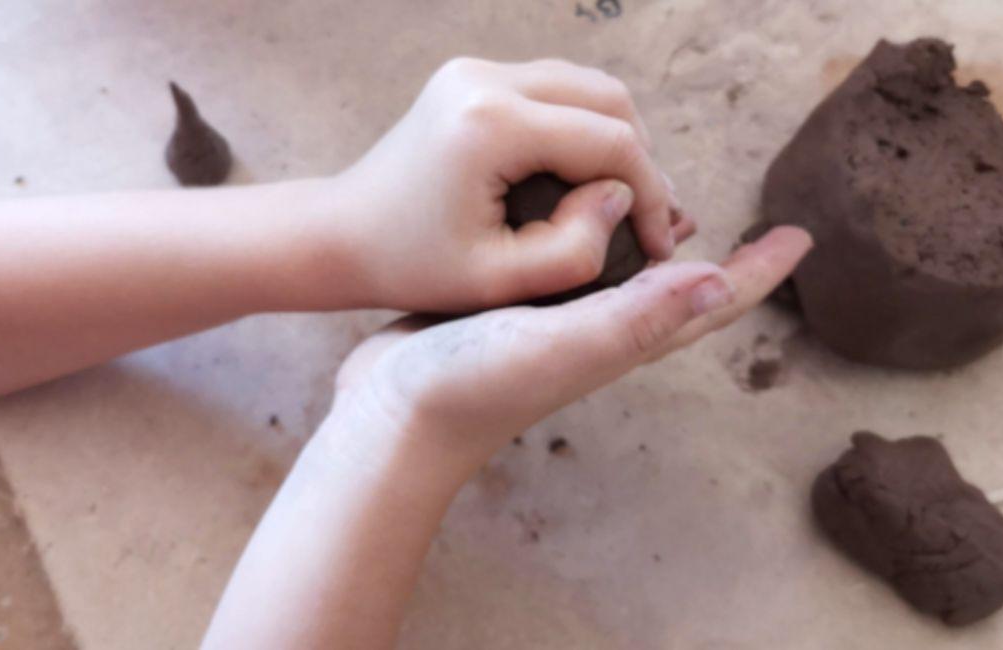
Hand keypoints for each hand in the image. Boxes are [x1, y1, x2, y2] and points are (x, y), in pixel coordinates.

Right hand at [320, 227, 811, 482]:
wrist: (392, 415)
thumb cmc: (476, 384)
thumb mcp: (564, 344)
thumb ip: (638, 316)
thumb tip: (718, 283)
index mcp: (623, 337)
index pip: (707, 303)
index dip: (759, 271)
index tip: (803, 237)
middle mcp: (599, 330)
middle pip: (680, 291)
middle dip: (720, 261)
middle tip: (753, 224)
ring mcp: (556, 322)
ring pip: (625, 275)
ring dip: (657, 246)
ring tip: (674, 211)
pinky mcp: (512, 307)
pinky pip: (571, 264)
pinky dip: (589, 237)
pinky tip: (576, 216)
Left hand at [329, 58, 687, 311]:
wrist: (343, 235)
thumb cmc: (412, 266)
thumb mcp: (498, 281)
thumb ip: (575, 251)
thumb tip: (621, 201)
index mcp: (490, 124)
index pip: (610, 140)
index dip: (649, 194)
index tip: (659, 245)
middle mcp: (485, 79)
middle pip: (609, 98)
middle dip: (640, 161)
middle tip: (649, 221)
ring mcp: (477, 71)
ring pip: (588, 87)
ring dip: (616, 140)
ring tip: (622, 202)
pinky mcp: (474, 78)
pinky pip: (557, 90)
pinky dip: (584, 129)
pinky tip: (586, 179)